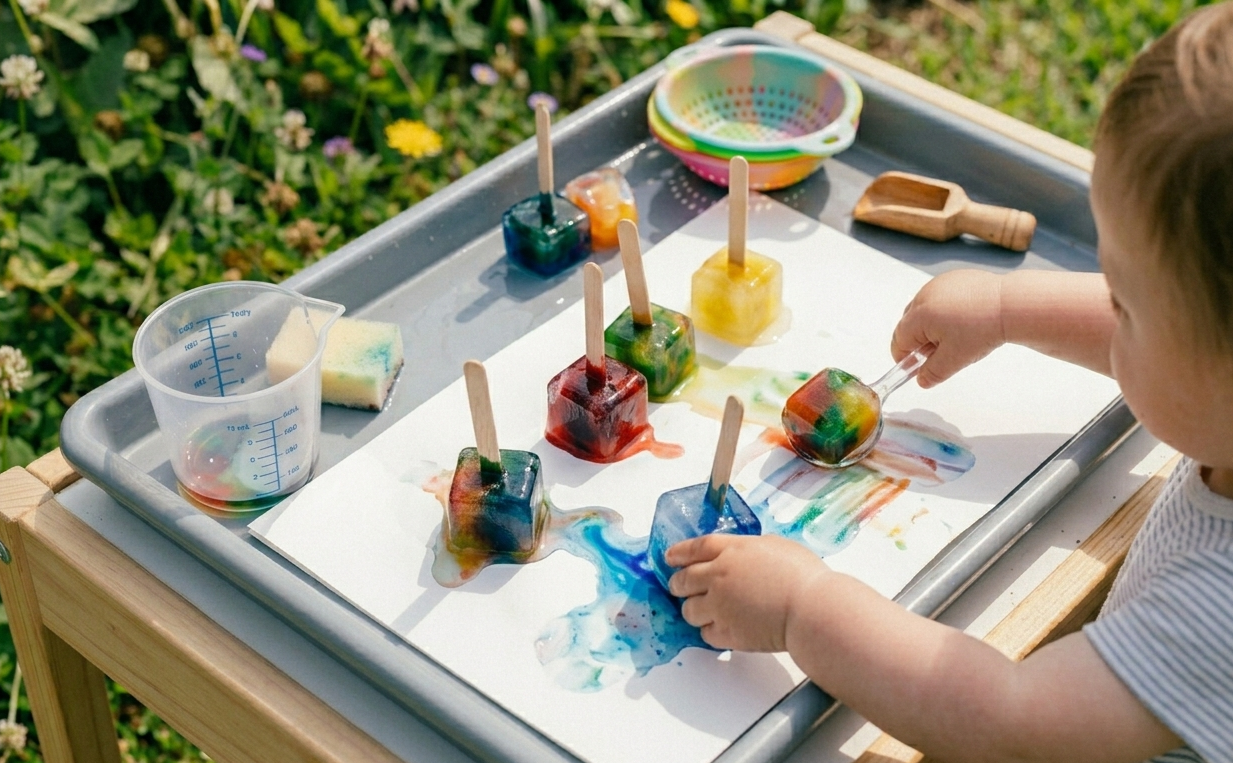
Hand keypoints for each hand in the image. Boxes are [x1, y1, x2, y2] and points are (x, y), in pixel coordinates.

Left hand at [666, 534, 828, 651]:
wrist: (810, 609)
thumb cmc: (803, 576)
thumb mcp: (777, 547)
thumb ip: (753, 550)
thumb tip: (747, 555)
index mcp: (732, 551)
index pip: (695, 548)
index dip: (679, 553)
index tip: (669, 557)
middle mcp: (718, 577)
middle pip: (683, 580)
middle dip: (678, 584)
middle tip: (679, 587)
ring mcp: (719, 606)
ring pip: (688, 610)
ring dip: (693, 609)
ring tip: (705, 611)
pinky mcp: (726, 633)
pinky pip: (705, 633)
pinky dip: (710, 631)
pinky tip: (722, 627)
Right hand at [891, 269, 1004, 387]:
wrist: (1010, 304)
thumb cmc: (983, 328)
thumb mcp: (954, 360)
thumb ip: (932, 373)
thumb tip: (922, 379)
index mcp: (918, 316)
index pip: (899, 341)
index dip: (905, 357)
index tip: (915, 367)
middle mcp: (924, 296)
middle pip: (909, 324)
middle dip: (919, 341)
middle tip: (939, 353)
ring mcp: (938, 284)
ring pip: (924, 310)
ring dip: (931, 324)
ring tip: (956, 336)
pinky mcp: (954, 278)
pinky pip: (939, 297)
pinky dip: (945, 309)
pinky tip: (964, 319)